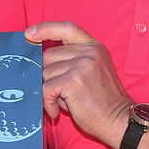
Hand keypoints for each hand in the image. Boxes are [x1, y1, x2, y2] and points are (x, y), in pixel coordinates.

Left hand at [25, 21, 133, 147]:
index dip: (46, 29)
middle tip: (62, 92)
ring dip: (51, 90)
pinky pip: (47, 88)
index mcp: (94, 47)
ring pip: (46, 73)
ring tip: (67, 102)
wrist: (119, 120)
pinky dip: (48, 102)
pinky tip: (56, 111)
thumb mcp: (95, 70)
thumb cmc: (104, 102)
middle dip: (50, 75)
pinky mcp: (73, 81)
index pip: (67, 28)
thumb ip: (75, 59)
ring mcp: (81, 65)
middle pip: (49, 55)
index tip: (29, 34)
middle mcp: (89, 52)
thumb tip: (42, 62)